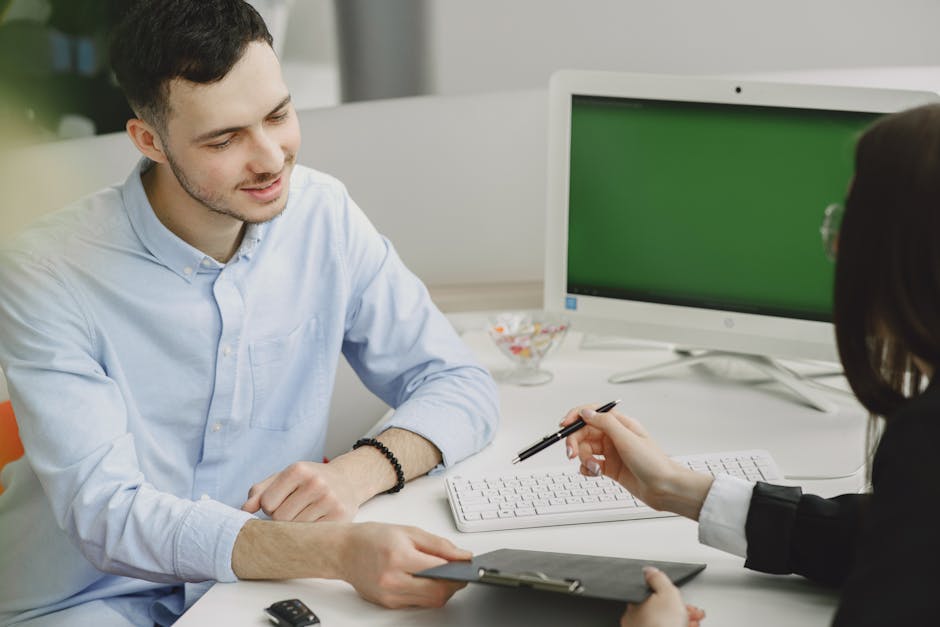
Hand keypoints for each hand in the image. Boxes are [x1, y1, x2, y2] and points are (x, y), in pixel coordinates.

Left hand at [241, 460, 360, 521]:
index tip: (280, 502)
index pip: (267, 503)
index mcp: (298, 470)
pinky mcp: (340, 515)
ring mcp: (329, 499)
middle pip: (280, 518)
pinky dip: (310, 533)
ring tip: (307, 514)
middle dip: (282, 518)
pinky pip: (312, 535)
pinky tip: (317, 521)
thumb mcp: (285, 478)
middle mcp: (315, 483)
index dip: (270, 507)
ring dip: (296, 527)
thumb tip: (244, 510)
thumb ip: (261, 491)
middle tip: (295, 510)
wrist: (348, 481)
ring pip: (296, 528)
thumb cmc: (309, 481)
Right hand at [338, 522, 471, 607]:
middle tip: (458, 571)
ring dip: (442, 590)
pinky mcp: (388, 604)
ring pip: (430, 602)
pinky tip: (426, 580)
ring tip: (442, 574)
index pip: (439, 570)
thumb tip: (462, 556)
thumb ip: (438, 545)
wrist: (344, 551)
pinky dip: (427, 593)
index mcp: (398, 558)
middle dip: (454, 583)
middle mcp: (392, 581)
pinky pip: (417, 603)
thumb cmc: (373, 538)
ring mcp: (389, 596)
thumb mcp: (409, 532)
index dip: (458, 569)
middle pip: (437, 592)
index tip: (467, 564)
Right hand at [562, 404, 712, 518]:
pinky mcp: (610, 468)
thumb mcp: (627, 438)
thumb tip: (586, 412)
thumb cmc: (653, 463)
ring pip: (585, 449)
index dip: (575, 417)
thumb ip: (605, 423)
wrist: (664, 488)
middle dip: (575, 442)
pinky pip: (590, 464)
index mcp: (620, 424)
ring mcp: (611, 452)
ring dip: (584, 459)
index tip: (564, 426)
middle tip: (571, 454)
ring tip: (594, 468)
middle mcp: (614, 436)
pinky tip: (593, 472)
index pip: (592, 413)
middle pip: (584, 433)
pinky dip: (587, 468)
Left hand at [621, 566, 702, 626]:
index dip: (670, 594)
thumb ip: (658, 578)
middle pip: (660, 609)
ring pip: (665, 622)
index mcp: (634, 603)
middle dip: (680, 608)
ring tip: (694, 621)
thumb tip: (648, 570)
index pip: (653, 595)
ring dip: (682, 618)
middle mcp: (635, 620)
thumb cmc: (664, 624)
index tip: (681, 597)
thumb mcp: (666, 592)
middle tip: (692, 611)